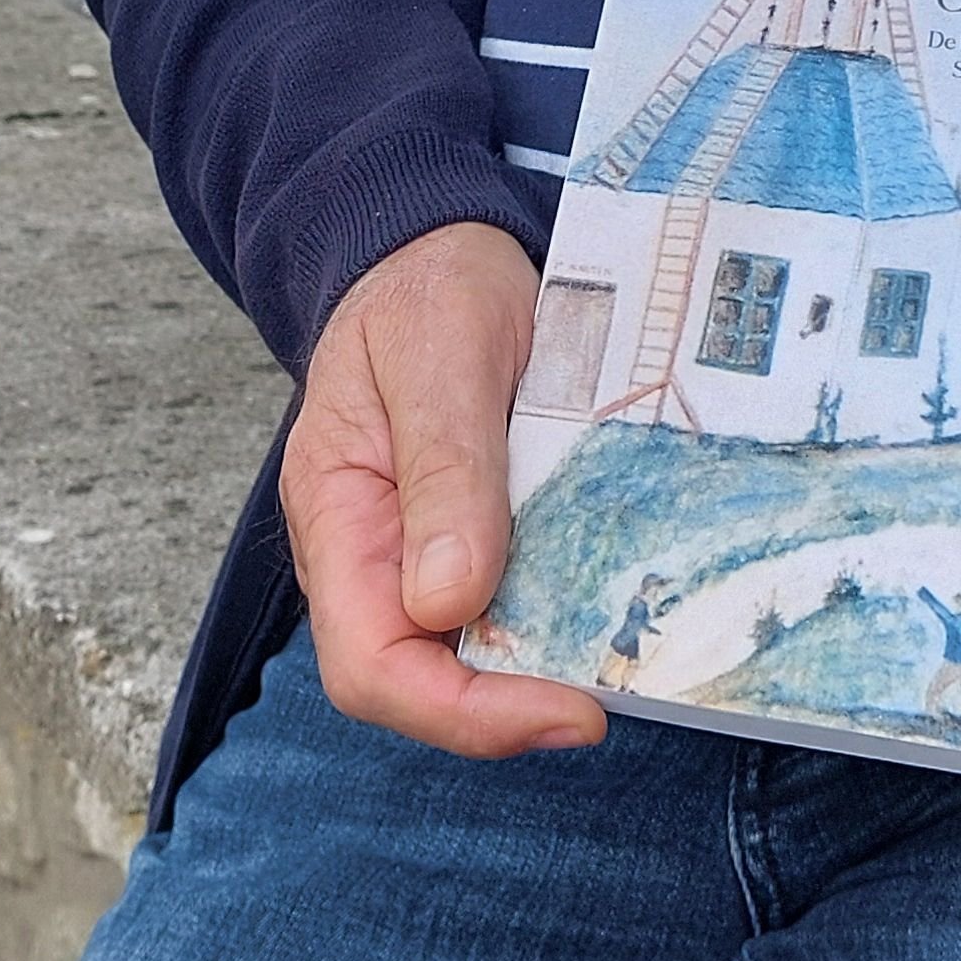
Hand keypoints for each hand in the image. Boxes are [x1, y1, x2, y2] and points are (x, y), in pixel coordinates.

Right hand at [281, 222, 606, 758]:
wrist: (435, 247)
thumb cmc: (426, 287)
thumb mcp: (440, 352)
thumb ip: (443, 468)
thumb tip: (447, 600)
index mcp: (336, 514)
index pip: (371, 664)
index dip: (463, 712)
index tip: (568, 707)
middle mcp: (366, 555)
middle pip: (415, 683)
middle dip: (508, 709)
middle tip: (612, 694)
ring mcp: (414, 553)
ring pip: (463, 658)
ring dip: (538, 671)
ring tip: (624, 657)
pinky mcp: (468, 540)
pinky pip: (502, 608)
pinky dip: (555, 623)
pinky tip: (613, 609)